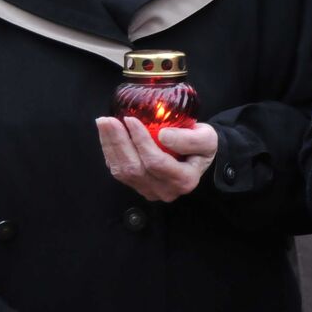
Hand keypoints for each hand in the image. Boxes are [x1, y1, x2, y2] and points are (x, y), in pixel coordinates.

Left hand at [96, 116, 217, 201]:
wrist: (198, 156)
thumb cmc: (203, 146)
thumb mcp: (207, 138)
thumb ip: (189, 139)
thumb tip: (162, 135)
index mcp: (184, 180)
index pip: (157, 162)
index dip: (141, 141)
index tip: (131, 119)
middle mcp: (165, 191)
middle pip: (135, 169)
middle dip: (119, 142)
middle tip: (108, 119)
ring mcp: (150, 191)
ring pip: (123, 172)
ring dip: (110, 146)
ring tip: (104, 123)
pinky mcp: (138, 187)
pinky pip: (119, 172)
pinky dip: (110, 153)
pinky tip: (107, 135)